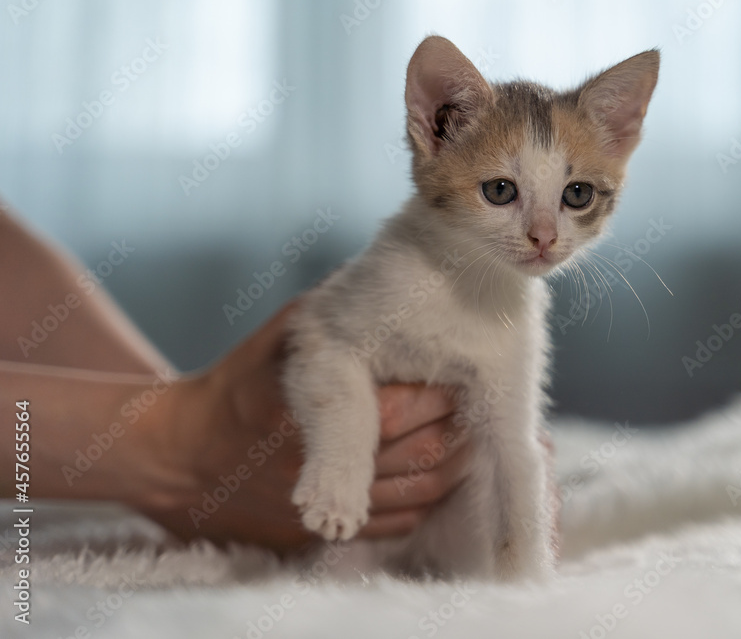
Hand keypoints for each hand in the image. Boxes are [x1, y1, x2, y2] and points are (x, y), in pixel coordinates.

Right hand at [139, 303, 468, 553]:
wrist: (182, 458)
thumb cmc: (236, 388)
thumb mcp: (273, 340)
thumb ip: (327, 315)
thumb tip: (390, 288)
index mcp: (308, 414)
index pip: (401, 409)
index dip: (443, 392)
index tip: (464, 369)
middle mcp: (319, 467)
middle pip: (422, 452)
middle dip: (461, 424)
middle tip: (477, 398)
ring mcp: (324, 507)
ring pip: (422, 491)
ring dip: (458, 462)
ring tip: (472, 431)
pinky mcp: (326, 533)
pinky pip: (401, 522)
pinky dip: (433, 497)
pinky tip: (445, 468)